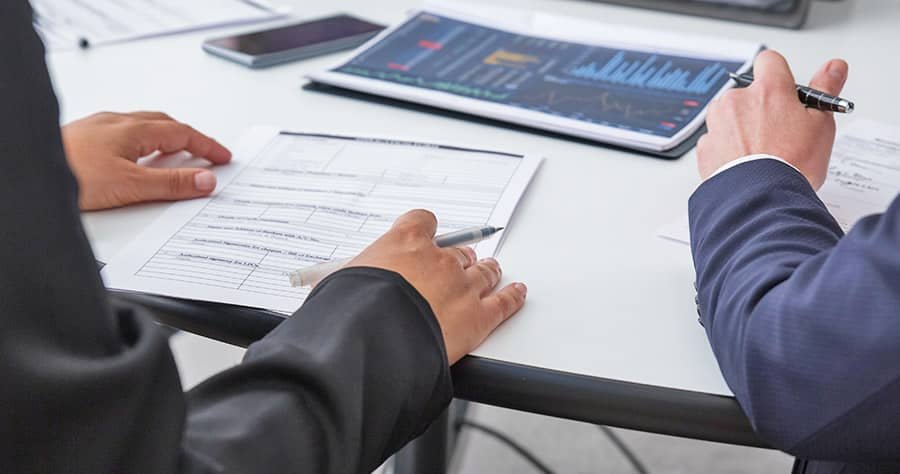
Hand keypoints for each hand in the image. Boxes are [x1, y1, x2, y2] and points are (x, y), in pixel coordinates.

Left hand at [61, 112, 231, 209]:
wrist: (28, 175)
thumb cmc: (70, 175)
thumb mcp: (131, 185)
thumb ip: (172, 184)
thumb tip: (206, 180)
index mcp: (133, 129)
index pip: (182, 133)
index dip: (207, 145)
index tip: (224, 157)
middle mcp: (116, 124)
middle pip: (164, 125)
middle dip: (189, 138)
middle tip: (206, 154)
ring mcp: (97, 130)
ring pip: (142, 129)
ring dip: (165, 140)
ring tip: (176, 158)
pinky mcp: (83, 141)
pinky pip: (123, 137)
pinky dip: (141, 146)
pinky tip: (134, 161)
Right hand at [349, 210, 527, 363]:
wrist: (375, 340)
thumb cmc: (351, 310)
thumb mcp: (339, 282)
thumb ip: (352, 278)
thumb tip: (337, 290)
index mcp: (405, 242)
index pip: (423, 222)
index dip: (426, 230)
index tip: (425, 236)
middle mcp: (438, 259)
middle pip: (458, 251)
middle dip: (458, 258)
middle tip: (459, 263)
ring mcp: (462, 286)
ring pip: (483, 272)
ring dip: (486, 271)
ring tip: (491, 271)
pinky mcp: (478, 317)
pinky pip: (503, 302)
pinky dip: (512, 297)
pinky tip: (517, 293)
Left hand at [697, 50, 848, 189]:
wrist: (761, 199)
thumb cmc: (793, 164)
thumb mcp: (821, 124)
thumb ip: (826, 90)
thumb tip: (834, 67)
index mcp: (768, 89)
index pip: (770, 61)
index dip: (779, 74)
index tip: (785, 90)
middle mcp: (736, 100)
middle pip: (748, 93)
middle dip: (760, 107)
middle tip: (779, 132)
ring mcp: (717, 123)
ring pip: (729, 116)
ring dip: (741, 127)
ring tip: (761, 152)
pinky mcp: (704, 147)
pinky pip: (717, 141)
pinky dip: (727, 149)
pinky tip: (744, 164)